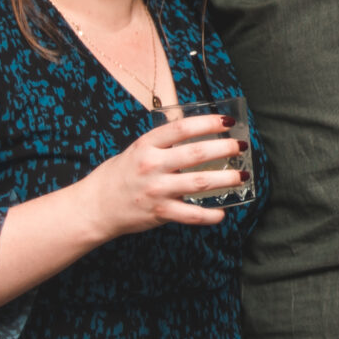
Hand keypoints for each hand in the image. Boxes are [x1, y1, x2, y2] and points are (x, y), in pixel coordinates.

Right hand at [77, 115, 245, 238]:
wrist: (95, 206)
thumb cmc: (120, 175)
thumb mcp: (137, 149)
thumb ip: (163, 142)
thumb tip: (193, 128)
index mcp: (147, 145)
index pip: (182, 128)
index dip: (208, 123)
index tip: (228, 122)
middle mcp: (152, 165)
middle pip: (196, 154)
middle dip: (224, 149)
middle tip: (241, 147)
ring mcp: (156, 190)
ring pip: (199, 183)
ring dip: (226, 179)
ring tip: (243, 176)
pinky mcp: (159, 212)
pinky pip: (190, 215)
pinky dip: (209, 216)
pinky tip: (222, 213)